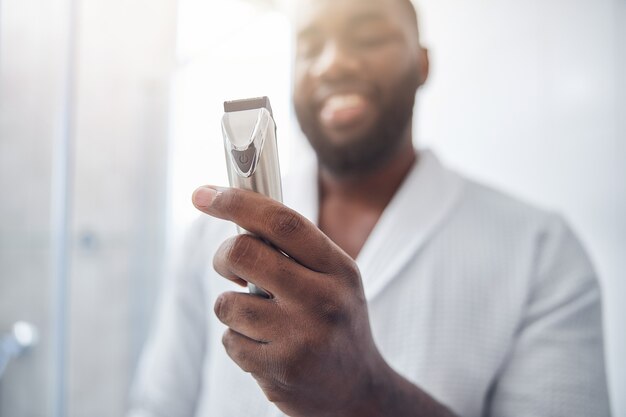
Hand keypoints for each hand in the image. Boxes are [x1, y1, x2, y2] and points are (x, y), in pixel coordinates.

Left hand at [192, 186, 386, 416]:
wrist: (357, 391)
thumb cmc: (336, 323)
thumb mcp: (335, 279)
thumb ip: (297, 250)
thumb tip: (238, 213)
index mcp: (339, 269)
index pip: (282, 222)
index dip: (238, 202)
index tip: (204, 195)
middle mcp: (323, 300)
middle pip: (244, 254)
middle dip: (223, 256)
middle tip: (229, 267)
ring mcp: (301, 338)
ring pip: (227, 303)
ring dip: (233, 308)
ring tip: (261, 320)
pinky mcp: (279, 370)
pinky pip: (229, 340)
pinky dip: (237, 340)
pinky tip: (265, 348)